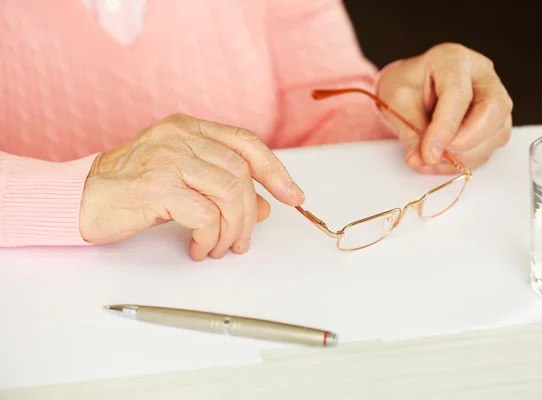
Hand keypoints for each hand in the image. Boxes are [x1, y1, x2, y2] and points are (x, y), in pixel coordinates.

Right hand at [79, 113, 304, 260]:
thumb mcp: (182, 181)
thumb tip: (263, 206)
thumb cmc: (129, 188)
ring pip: (229, 193)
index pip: (247, 143)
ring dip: (233, 229)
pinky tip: (200, 248)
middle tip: (243, 240)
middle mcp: (180, 137)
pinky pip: (206, 215)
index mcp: (188, 128)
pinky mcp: (157, 186)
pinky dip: (211, 237)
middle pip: (241, 172)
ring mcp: (168, 158)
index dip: (276, 170)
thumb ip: (222, 187)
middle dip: (250, 214)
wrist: (78, 198)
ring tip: (221, 247)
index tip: (293, 195)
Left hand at [377, 43, 513, 173]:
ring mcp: (494, 95)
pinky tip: (442, 163)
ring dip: (465, 156)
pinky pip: (491, 144)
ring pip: (497, 131)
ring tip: (432, 161)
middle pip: (494, 108)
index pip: (459, 94)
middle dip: (466, 141)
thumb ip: (410, 130)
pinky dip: (467, 160)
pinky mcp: (495, 118)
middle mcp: (481, 73)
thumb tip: (420, 159)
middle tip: (437, 157)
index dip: (446, 128)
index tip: (429, 153)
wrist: (412, 88)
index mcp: (452, 59)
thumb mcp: (397, 102)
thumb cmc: (406, 86)